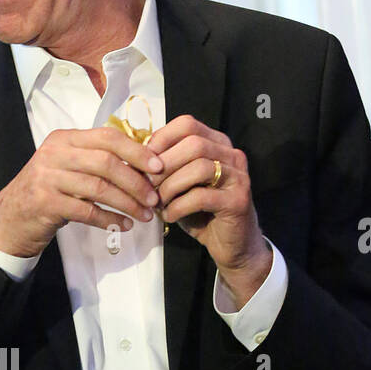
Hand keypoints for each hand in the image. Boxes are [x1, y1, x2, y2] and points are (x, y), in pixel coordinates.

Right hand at [0, 125, 164, 257]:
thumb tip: (142, 163)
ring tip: (144, 215)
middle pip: (106, 163)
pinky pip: (86, 211)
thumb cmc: (48, 191)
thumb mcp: (67, 166)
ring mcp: (47, 178)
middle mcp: (54, 154)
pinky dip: (109, 219)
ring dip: (127, 203)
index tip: (158, 167)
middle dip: (136, 181)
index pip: (108, 137)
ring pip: (99, 188)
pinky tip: (122, 225)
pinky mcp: (45, 203)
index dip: (136, 151)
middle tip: (154, 198)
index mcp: (64, 139)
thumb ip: (95, 159)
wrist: (11, 218)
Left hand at [148, 115, 271, 301]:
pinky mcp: (238, 200)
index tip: (143, 161)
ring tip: (157, 202)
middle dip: (164, 165)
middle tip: (147, 185)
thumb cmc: (201, 213)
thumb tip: (132, 159)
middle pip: (193, 143)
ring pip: (198, 167)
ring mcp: (238, 176)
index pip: (187, 124)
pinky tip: (169, 216)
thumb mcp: (179, 185)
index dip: (161, 139)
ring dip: (170, 186)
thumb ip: (163, 169)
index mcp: (217, 144)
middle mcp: (232, 155)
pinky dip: (179, 206)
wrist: (231, 245)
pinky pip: (202, 196)